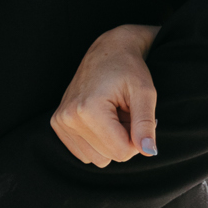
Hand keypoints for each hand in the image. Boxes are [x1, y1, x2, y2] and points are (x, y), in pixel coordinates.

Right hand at [52, 24, 160, 165]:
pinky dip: (98, 140)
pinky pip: (84, 152)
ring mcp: (60, 122)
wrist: (107, 49)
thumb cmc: (129, 69)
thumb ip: (146, 124)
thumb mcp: (144, 92)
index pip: (122, 152)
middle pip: (109, 157)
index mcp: (88, 110)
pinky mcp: (58, 124)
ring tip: (114, 114)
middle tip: (125, 112)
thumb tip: (149, 152)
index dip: (137, 139)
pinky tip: (102, 118)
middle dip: (123, 139)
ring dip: (110, 141)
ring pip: (96, 158)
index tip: (137, 116)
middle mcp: (69, 118)